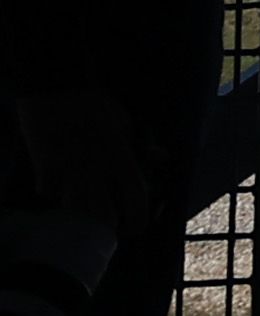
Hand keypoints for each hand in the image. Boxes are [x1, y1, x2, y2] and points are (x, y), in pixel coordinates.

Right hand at [3, 84, 144, 212]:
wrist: (59, 89)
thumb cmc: (95, 104)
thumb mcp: (126, 123)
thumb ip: (139, 146)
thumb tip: (159, 157)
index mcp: (122, 160)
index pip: (137, 202)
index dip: (139, 220)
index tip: (136, 225)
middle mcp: (97, 172)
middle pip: (103, 218)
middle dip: (107, 226)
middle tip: (107, 223)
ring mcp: (69, 172)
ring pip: (74, 211)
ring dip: (79, 213)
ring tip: (82, 210)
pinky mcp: (44, 168)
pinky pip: (47, 193)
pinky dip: (51, 194)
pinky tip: (55, 187)